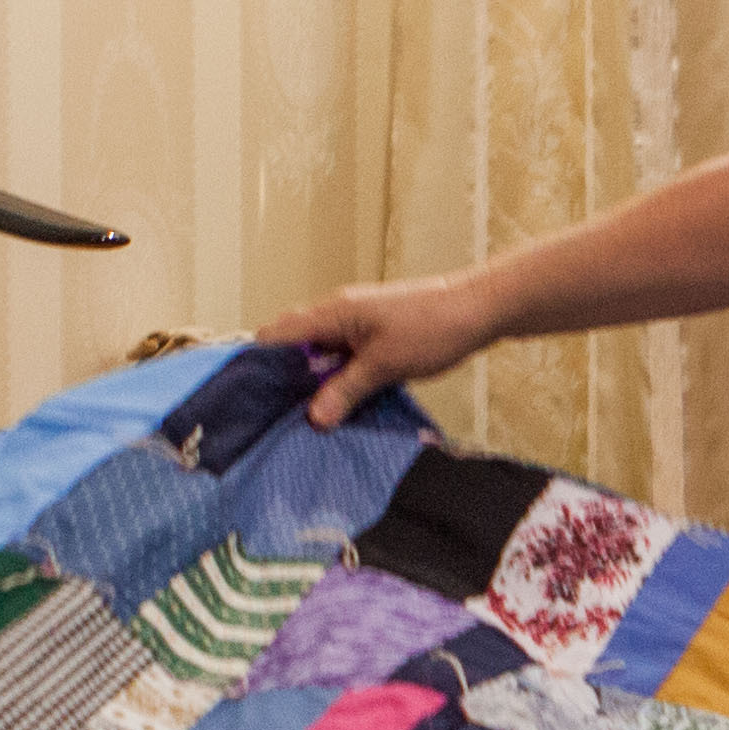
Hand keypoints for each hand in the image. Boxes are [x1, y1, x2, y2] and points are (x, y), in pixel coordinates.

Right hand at [255, 274, 501, 427]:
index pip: (277, 335)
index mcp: (332, 313)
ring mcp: (358, 324)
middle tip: (279, 416)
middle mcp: (339, 315)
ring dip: (316, 382)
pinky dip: (340, 380)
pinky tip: (342, 407)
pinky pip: (346, 359)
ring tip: (307, 419)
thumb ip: (345, 390)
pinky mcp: (376, 336)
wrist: (478, 310)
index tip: (250, 398)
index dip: (259, 363)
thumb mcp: (384, 365)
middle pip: (296, 346)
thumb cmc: (432, 329)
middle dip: (286, 379)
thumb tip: (314, 418)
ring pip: (322, 355)